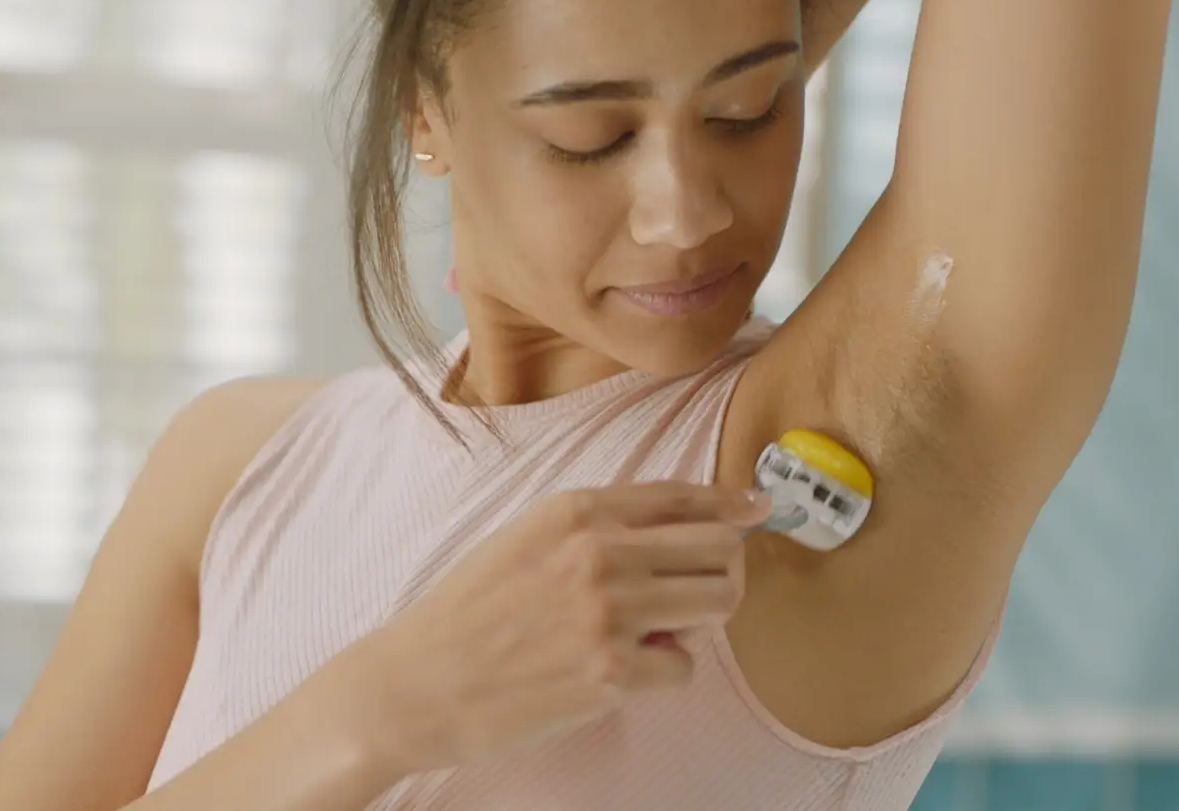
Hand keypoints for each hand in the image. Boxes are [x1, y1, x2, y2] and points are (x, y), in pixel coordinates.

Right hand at [350, 482, 769, 775]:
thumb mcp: (528, 536)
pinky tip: (619, 672)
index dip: (731, 504)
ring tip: (656, 633)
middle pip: (720, 547)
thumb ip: (599, 527)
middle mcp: (601, 552)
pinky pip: (685, 667)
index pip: (682, 496)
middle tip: (698, 594)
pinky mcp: (613, 672)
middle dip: (722, 570)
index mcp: (577, 510)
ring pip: (719, 601)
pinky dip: (663, 673)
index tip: (759, 509)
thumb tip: (680, 531)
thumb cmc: (470, 611)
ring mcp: (610, 612)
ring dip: (699, 620)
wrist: (419, 681)